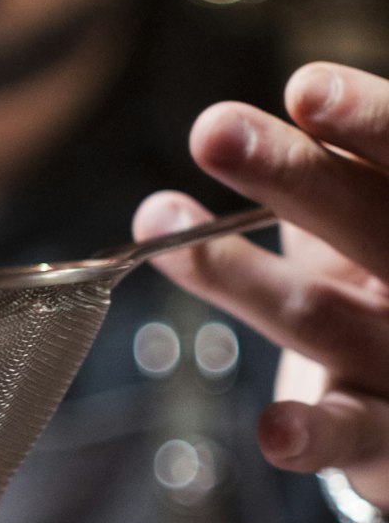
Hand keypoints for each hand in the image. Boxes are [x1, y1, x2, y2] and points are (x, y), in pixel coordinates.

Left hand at [132, 61, 388, 511]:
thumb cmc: (381, 285)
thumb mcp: (362, 222)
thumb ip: (320, 178)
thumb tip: (227, 126)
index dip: (366, 122)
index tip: (304, 89)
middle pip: (368, 222)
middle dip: (293, 177)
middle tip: (214, 131)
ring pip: (321, 315)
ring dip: (234, 274)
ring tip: (157, 218)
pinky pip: (351, 433)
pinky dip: (312, 434)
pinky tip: (275, 431)